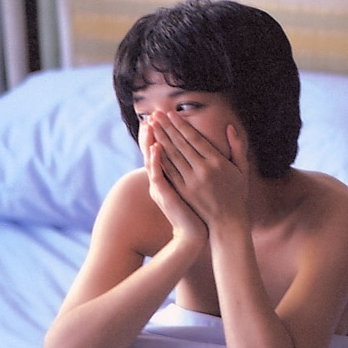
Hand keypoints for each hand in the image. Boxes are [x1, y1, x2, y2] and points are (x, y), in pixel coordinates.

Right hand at [141, 120, 208, 248]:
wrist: (194, 233)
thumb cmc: (197, 210)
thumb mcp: (192, 186)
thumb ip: (191, 168)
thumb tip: (195, 154)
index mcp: (171, 174)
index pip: (164, 149)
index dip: (163, 133)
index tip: (164, 117)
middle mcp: (163, 179)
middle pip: (156, 150)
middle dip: (155, 132)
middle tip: (152, 114)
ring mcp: (161, 186)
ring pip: (153, 160)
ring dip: (151, 141)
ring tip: (149, 124)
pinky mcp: (163, 195)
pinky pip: (157, 175)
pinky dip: (156, 161)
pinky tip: (156, 148)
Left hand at [148, 111, 250, 231]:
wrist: (227, 222)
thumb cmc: (237, 194)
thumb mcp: (242, 169)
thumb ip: (237, 147)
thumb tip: (229, 127)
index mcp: (217, 162)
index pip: (195, 138)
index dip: (181, 125)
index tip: (171, 114)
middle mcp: (203, 170)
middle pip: (180, 144)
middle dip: (166, 127)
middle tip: (155, 114)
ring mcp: (191, 181)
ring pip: (172, 156)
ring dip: (160, 139)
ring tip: (151, 126)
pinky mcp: (183, 191)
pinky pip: (169, 171)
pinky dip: (160, 158)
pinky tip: (152, 148)